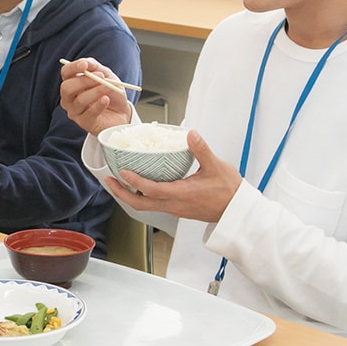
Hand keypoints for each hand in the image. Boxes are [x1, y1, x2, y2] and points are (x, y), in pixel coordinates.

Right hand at [59, 57, 132, 135]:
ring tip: (109, 88)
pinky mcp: (84, 123)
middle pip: (66, 88)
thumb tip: (86, 63)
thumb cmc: (111, 92)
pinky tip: (106, 100)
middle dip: (83, 81)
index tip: (85, 65)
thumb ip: (94, 67)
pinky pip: (89, 113)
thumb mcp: (106, 75)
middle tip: (100, 77)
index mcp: (73, 82)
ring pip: (79, 101)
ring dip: (96, 92)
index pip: (65, 73)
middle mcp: (69, 98)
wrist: (122, 111)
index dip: (73, 68)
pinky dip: (99, 105)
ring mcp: (75, 111)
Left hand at [105, 130, 241, 223]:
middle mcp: (174, 205)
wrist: (237, 211)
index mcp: (182, 194)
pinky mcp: (178, 209)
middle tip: (108, 180)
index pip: (152, 190)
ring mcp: (175, 209)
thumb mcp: (216, 166)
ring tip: (119, 182)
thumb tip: (191, 134)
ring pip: (146, 206)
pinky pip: (154, 205)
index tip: (122, 172)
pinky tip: (141, 185)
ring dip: (130, 195)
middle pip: (140, 204)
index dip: (135, 182)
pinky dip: (142, 196)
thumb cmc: (229, 190)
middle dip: (121, 193)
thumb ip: (201, 149)